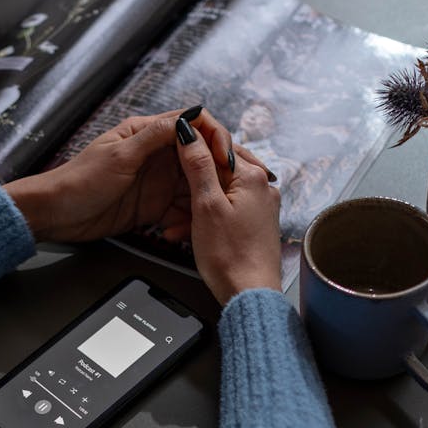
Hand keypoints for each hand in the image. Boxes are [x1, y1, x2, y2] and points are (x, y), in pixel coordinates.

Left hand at [5, 110, 212, 243]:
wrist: (56, 215)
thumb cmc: (78, 181)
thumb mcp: (119, 156)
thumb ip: (155, 137)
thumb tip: (189, 117)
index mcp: (147, 133)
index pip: (193, 126)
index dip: (215, 138)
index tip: (225, 158)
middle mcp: (157, 155)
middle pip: (200, 158)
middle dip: (221, 172)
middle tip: (239, 189)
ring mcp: (156, 182)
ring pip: (195, 186)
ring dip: (206, 199)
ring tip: (217, 214)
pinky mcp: (152, 207)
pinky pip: (180, 211)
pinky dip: (188, 221)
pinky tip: (188, 231)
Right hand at [177, 124, 280, 304]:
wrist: (249, 295)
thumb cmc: (230, 257)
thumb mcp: (206, 205)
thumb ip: (198, 165)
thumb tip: (189, 132)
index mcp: (252, 176)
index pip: (218, 143)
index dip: (192, 142)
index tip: (170, 141)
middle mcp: (261, 187)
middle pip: (218, 167)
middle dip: (189, 179)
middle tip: (167, 182)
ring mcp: (259, 207)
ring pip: (218, 191)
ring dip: (192, 203)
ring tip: (174, 221)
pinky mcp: (253, 224)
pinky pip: (224, 210)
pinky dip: (204, 217)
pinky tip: (186, 232)